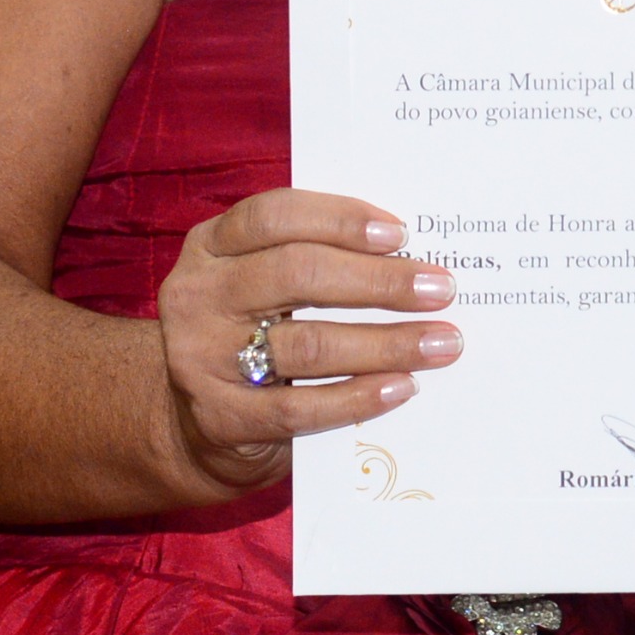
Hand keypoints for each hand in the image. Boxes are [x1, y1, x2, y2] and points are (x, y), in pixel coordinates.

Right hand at [152, 188, 459, 489]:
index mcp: (210, 246)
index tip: (401, 234)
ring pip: (307, 344)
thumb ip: (313, 260)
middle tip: (440, 289)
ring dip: (386, 343)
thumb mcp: (260, 282)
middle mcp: (198, 295)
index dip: (340, 219)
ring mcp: (202, 358)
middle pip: (296, 274)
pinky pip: (299, 408)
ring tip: (440, 343)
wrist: (194, 418)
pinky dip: (357, 396)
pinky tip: (402, 387)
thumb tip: (410, 257)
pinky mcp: (219, 418)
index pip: (274, 215)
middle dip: (379, 280)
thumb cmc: (251, 331)